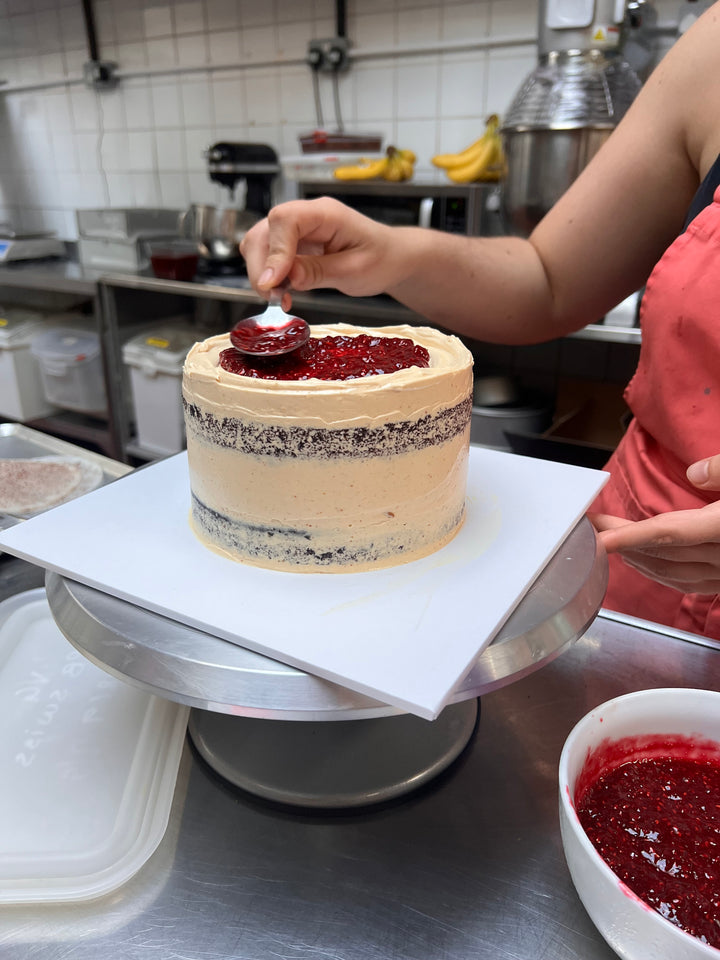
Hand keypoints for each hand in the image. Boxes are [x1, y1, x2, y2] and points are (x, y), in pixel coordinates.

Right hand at [240, 198, 402, 306]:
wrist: (390, 259)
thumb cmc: (381, 259)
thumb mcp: (355, 271)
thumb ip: (319, 272)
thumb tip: (288, 277)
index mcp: (326, 213)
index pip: (285, 220)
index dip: (274, 251)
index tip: (273, 282)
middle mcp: (306, 216)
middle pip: (264, 232)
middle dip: (261, 267)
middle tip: (275, 297)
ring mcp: (297, 230)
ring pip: (260, 244)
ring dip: (262, 274)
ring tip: (281, 298)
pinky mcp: (292, 245)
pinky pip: (268, 257)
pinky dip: (269, 277)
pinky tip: (284, 293)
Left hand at [589, 455, 719, 593]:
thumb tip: (694, 472)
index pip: (670, 534)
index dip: (630, 537)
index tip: (600, 538)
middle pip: (661, 551)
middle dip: (620, 538)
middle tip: (591, 524)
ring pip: (669, 572)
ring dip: (634, 556)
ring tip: (606, 541)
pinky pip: (685, 583)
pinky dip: (656, 572)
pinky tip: (639, 561)